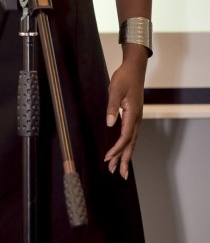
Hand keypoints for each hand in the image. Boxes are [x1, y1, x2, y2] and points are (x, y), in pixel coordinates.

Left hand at [103, 49, 146, 178]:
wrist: (134, 68)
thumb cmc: (124, 78)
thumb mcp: (115, 89)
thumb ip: (112, 106)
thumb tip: (109, 123)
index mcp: (132, 114)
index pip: (125, 137)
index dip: (117, 149)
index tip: (107, 158)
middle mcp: (136, 119)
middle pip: (131, 143)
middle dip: (124, 159)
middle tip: (119, 174)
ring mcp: (136, 118)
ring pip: (132, 141)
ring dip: (126, 154)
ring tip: (119, 168)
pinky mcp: (133, 115)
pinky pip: (131, 134)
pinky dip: (127, 145)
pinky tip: (123, 150)